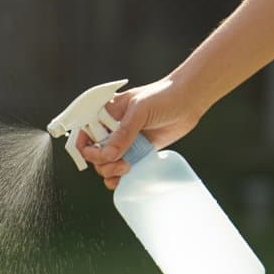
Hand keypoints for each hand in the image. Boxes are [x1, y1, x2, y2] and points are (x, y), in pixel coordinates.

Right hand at [75, 78, 203, 189]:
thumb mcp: (140, 110)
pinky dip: (119, 178)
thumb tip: (108, 155)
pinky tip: (125, 177)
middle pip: (93, 154)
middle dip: (102, 162)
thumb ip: (123, 133)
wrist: (189, 100)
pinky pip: (120, 170)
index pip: (83, 135)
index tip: (100, 154)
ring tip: (126, 167)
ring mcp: (123, 142)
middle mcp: (110, 129)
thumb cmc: (163, 96)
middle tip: (120, 161)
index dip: (86, 148)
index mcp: (104, 114)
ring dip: (110, 171)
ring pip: (104, 165)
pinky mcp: (136, 152)